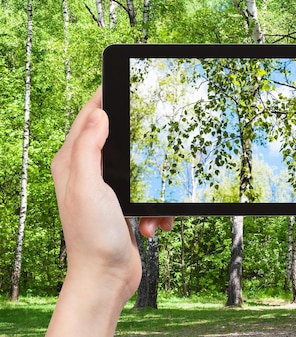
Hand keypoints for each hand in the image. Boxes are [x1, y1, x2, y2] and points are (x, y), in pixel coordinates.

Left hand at [47, 87, 170, 335]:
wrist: (107, 277)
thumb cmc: (93, 236)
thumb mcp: (88, 187)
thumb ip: (88, 148)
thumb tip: (99, 114)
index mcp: (72, 163)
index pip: (88, 118)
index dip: (106, 98)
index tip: (126, 82)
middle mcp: (88, 173)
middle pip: (119, 140)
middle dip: (141, 145)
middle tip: (158, 139)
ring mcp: (107, 190)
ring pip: (140, 169)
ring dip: (153, 188)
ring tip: (153, 208)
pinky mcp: (124, 206)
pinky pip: (148, 195)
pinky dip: (156, 209)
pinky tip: (153, 224)